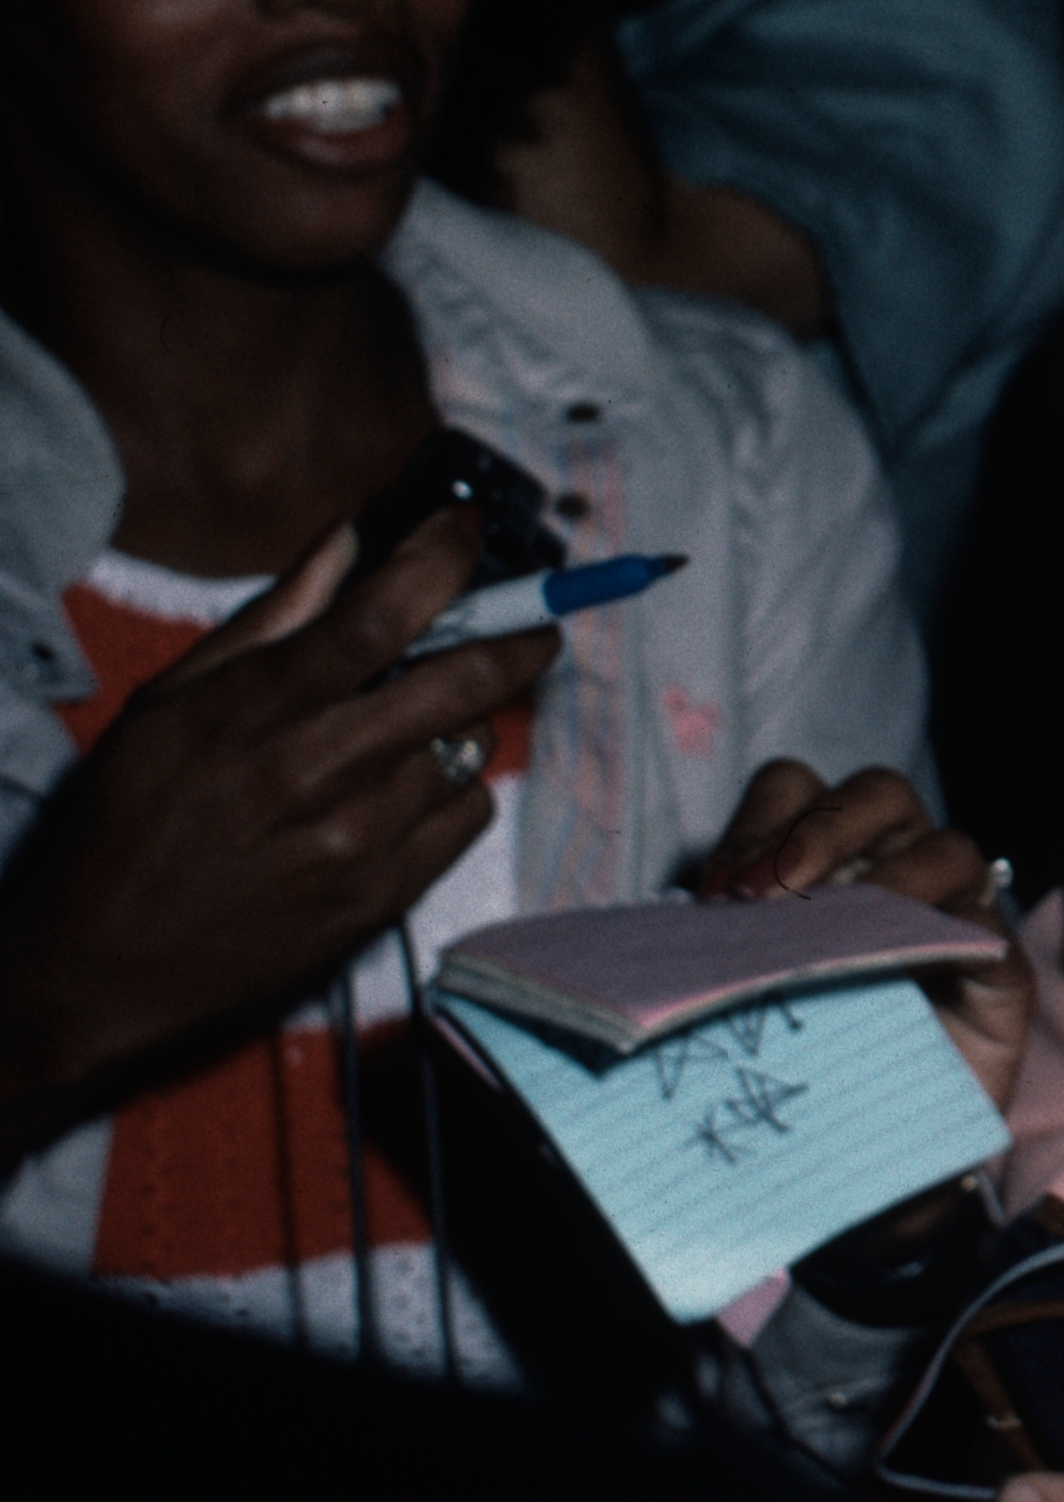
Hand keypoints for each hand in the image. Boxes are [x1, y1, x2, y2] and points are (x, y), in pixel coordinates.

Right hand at [0, 506, 559, 1152]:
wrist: (95, 968)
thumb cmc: (121, 824)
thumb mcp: (168, 704)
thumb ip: (271, 619)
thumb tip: (349, 542)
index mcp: (263, 709)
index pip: (388, 611)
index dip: (445, 558)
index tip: (464, 533)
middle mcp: (323, 771)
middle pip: (468, 677)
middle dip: (519, 633)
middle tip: (531, 620)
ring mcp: (361, 841)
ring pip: (470, 747)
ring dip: (463, 719)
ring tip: (415, 724)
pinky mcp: (381, 901)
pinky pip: (468, 815)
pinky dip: (454, 789)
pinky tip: (406, 790)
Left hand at [692, 754, 1026, 1101]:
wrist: (855, 1164)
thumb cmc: (798, 1067)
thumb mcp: (748, 994)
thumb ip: (730, 946)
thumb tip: (689, 922)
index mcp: (826, 859)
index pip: (795, 794)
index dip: (755, 824)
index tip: (714, 896)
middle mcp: (895, 868)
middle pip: (875, 794)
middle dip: (817, 832)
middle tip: (762, 898)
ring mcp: (955, 914)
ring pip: (947, 846)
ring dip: (887, 875)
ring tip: (829, 931)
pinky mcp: (998, 969)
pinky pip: (984, 928)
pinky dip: (939, 935)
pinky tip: (896, 969)